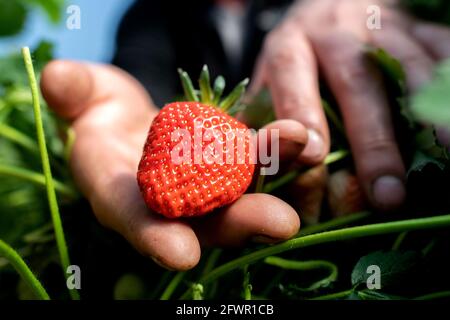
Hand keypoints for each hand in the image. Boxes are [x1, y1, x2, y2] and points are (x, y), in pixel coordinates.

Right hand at [40, 61, 301, 269]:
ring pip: (239, 192)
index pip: (134, 219)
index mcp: (121, 193)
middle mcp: (168, 200)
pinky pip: (254, 162)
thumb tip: (57, 76)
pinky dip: (277, 152)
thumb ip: (73, 91)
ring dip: (273, 175)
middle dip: (241, 221)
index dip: (154, 237)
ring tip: (303, 149)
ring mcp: (202, 186)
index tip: (183, 255)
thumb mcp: (82, 97)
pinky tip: (302, 136)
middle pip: (204, 219)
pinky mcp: (227, 165)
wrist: (135, 119)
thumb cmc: (101, 111)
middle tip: (283, 223)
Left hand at [251, 0, 449, 209]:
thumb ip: (256, 120)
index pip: (291, 77)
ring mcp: (381, 26)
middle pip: (356, 82)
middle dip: (373, 140)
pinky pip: (440, 50)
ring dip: (428, 115)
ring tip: (445, 155)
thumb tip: (247, 173)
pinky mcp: (417, 27)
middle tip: (386, 195)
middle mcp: (334, 31)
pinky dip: (449, 85)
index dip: (301, 115)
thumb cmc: (297, 60)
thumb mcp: (268, 80)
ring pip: (408, 68)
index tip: (313, 155)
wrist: (331, 7)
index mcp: (289, 46)